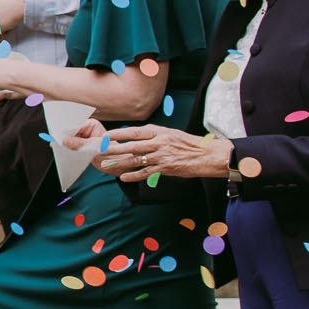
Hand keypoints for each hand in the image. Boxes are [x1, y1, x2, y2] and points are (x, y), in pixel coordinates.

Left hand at [95, 124, 231, 181]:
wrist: (208, 155)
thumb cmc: (189, 144)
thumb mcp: (171, 134)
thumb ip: (155, 135)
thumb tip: (138, 136)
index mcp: (160, 132)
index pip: (135, 131)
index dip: (119, 133)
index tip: (106, 135)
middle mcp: (159, 142)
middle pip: (132, 145)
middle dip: (114, 148)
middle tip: (100, 150)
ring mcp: (162, 155)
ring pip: (136, 159)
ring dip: (119, 163)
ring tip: (106, 165)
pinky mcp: (166, 168)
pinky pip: (146, 172)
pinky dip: (134, 175)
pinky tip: (123, 177)